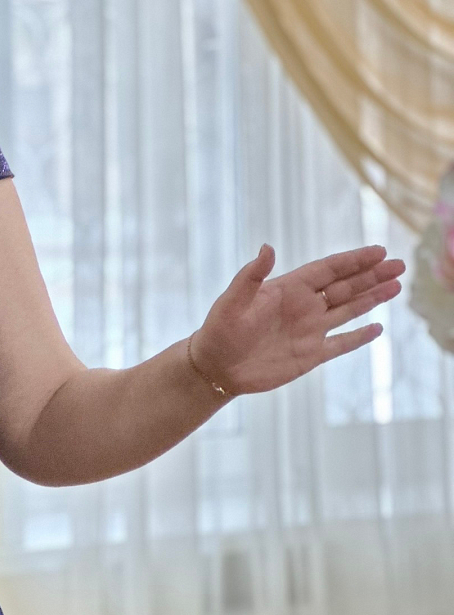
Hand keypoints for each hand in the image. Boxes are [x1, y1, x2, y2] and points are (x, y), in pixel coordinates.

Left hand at [190, 244, 404, 396]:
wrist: (215, 367)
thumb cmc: (219, 330)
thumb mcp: (232, 300)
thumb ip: (251, 275)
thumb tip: (267, 247)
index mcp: (288, 289)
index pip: (328, 270)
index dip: (354, 260)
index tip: (379, 251)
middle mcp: (303, 307)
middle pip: (345, 287)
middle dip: (372, 275)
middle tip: (399, 264)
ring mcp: (309, 331)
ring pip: (348, 310)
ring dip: (372, 299)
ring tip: (396, 286)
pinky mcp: (310, 355)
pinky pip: (341, 344)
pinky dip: (359, 337)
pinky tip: (378, 328)